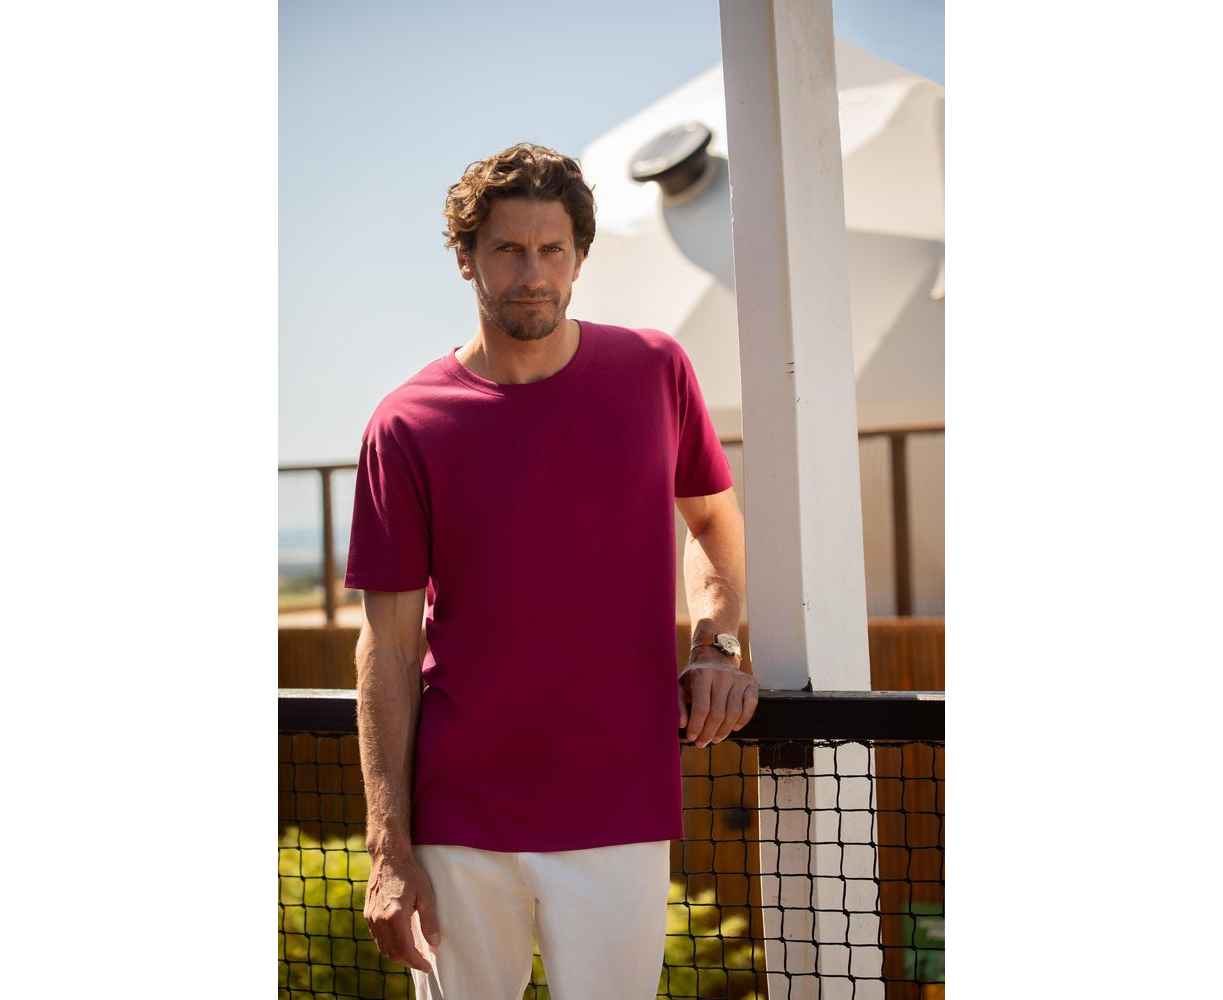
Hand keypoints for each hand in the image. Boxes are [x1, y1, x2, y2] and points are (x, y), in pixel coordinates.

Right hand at [363, 850, 440, 972]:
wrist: (388, 857)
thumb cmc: (410, 873)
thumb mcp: (426, 895)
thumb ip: (430, 921)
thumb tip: (434, 944)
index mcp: (395, 916)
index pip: (406, 950)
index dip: (417, 962)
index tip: (428, 966)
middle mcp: (379, 920)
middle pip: (393, 952)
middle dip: (408, 961)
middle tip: (422, 962)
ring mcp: (371, 918)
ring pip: (383, 947)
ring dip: (398, 955)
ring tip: (413, 954)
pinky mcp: (367, 914)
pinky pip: (377, 938)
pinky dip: (388, 945)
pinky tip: (400, 941)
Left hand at [678, 660, 758, 747]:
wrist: (715, 657)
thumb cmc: (696, 676)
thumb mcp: (681, 685)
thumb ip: (679, 704)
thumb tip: (683, 724)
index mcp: (703, 675)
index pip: (701, 708)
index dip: (696, 726)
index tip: (692, 737)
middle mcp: (722, 675)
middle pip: (718, 713)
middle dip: (709, 733)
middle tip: (702, 743)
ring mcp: (738, 679)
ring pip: (734, 713)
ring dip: (724, 731)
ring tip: (715, 738)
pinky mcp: (751, 683)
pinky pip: (750, 706)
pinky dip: (743, 720)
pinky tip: (733, 728)